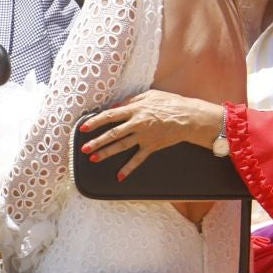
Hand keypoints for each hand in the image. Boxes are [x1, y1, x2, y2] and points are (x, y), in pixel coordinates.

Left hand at [78, 90, 224, 178]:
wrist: (188, 117)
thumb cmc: (170, 103)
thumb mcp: (149, 95)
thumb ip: (131, 101)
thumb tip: (115, 107)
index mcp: (135, 109)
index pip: (110, 116)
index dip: (95, 122)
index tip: (84, 127)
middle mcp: (137, 124)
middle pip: (113, 134)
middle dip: (97, 141)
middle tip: (84, 149)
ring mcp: (144, 137)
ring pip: (122, 146)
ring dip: (107, 153)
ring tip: (94, 159)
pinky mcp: (152, 146)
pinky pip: (138, 159)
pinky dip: (128, 168)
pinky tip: (119, 176)